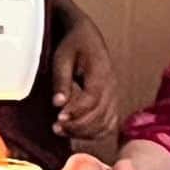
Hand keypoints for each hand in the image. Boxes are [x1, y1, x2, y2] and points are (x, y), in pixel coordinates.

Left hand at [52, 15, 117, 139]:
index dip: (77, 112)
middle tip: (55, 127)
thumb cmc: (73, 45)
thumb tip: (58, 103)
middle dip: (77, 125)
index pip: (93, 99)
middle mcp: (112, 85)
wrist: (86, 36)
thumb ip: (61, 80)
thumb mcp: (62, 57)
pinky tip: (76, 132)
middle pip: (100, 114)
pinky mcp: (111, 102)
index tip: (58, 117)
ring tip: (62, 130)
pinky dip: (94, 133)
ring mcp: (114, 95)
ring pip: (105, 123)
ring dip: (84, 132)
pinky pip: (108, 124)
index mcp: (101, 71)